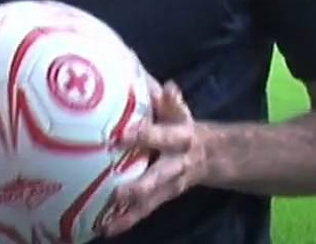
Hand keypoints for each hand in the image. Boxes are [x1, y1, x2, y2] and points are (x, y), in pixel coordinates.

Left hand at [101, 80, 206, 236]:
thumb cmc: (182, 126)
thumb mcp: (179, 110)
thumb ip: (170, 100)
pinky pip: (144, 212)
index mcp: (180, 138)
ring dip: (129, 212)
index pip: (163, 136)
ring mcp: (169, 185)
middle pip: (159, 177)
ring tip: (107, 222)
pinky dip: (126, 222)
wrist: (210, 156)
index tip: (122, 134)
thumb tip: (166, 86)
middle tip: (117, 191)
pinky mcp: (161, 198)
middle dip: (140, 186)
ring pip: (150, 200)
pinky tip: (106, 229)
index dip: (145, 135)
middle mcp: (176, 164)